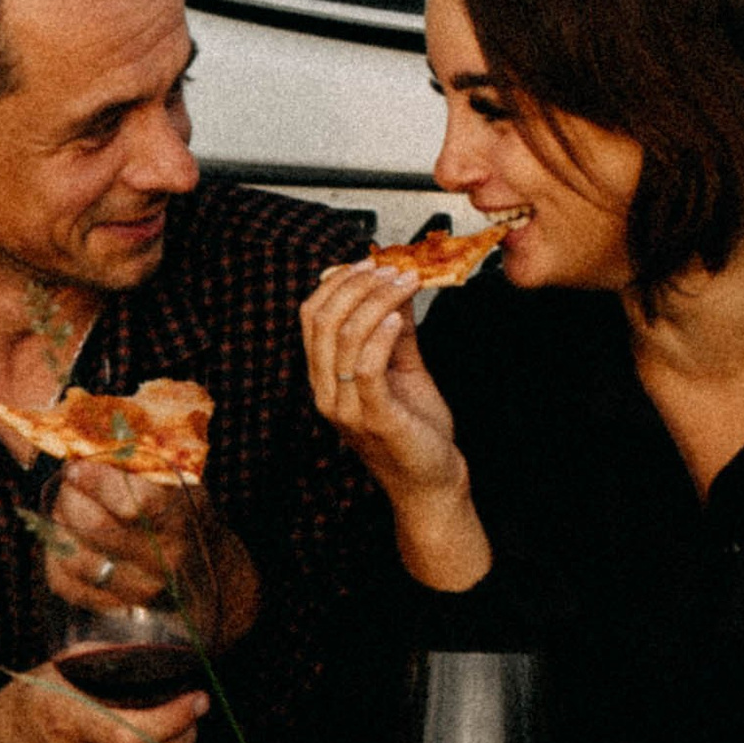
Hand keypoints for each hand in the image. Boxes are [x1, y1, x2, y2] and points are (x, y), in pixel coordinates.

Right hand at [0, 663, 206, 742]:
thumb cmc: (28, 704)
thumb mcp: (58, 668)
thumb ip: (106, 658)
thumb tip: (157, 656)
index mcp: (66, 721)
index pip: (134, 736)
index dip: (175, 717)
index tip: (195, 698)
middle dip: (189, 732)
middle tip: (192, 709)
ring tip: (183, 731)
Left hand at [44, 461, 256, 648]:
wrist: (208, 574)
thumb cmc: (186, 517)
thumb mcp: (180, 485)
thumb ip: (143, 467)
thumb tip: (89, 448)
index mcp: (180, 523)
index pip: (132, 503)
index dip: (96, 481)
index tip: (78, 467)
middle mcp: (162, 563)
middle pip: (96, 528)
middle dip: (70, 498)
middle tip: (68, 484)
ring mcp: (138, 591)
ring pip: (76, 557)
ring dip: (59, 526)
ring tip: (65, 508)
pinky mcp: (113, 608)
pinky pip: (65, 583)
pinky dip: (54, 556)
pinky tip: (63, 537)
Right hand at [302, 262, 464, 499]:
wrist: (432, 480)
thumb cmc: (416, 428)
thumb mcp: (403, 367)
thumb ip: (396, 329)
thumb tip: (397, 283)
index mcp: (325, 378)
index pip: (311, 316)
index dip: (337, 282)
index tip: (371, 262)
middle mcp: (326, 392)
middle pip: (323, 320)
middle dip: (357, 285)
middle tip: (392, 269)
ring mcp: (346, 408)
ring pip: (344, 337)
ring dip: (376, 301)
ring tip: (405, 284)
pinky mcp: (373, 419)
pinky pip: (366, 368)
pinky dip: (380, 335)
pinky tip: (399, 317)